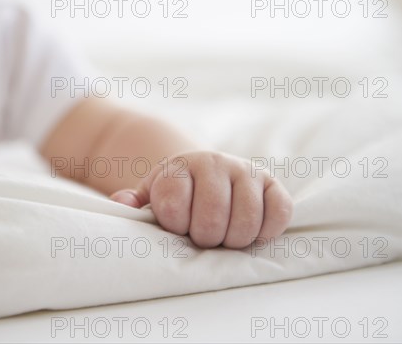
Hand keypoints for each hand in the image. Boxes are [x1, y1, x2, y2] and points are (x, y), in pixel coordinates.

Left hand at [110, 151, 292, 248]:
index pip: (174, 204)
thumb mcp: (152, 194)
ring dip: (234, 239)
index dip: (174, 224)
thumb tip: (122, 202)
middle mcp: (215, 162)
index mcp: (180, 166)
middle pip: (212, 218)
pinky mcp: (273, 183)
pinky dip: (266, 230)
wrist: (205, 171)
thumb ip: (135, 201)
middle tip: (202, 234)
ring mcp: (246, 171)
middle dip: (205, 237)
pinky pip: (279, 213)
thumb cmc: (177, 193)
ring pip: (247, 220)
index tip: (175, 224)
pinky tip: (251, 230)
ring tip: (224, 235)